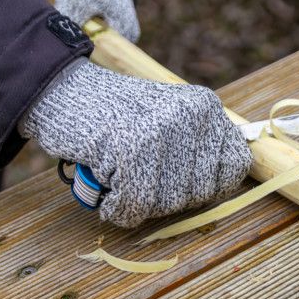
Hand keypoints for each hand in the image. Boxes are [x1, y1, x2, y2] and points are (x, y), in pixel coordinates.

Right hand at [19, 59, 252, 227]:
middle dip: (166, 195)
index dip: (209, 184)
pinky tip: (105, 182)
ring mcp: (161, 131)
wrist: (65, 90)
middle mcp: (189, 116)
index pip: (234, 166)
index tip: (179, 179)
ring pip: (167, 204)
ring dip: (138, 201)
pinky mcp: (129, 149)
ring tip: (119, 170)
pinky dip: (115, 207)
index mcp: (204, 106)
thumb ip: (200, 144)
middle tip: (139, 172)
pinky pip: (133, 208)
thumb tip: (225, 184)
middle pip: (199, 192)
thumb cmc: (117, 113)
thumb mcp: (171, 115)